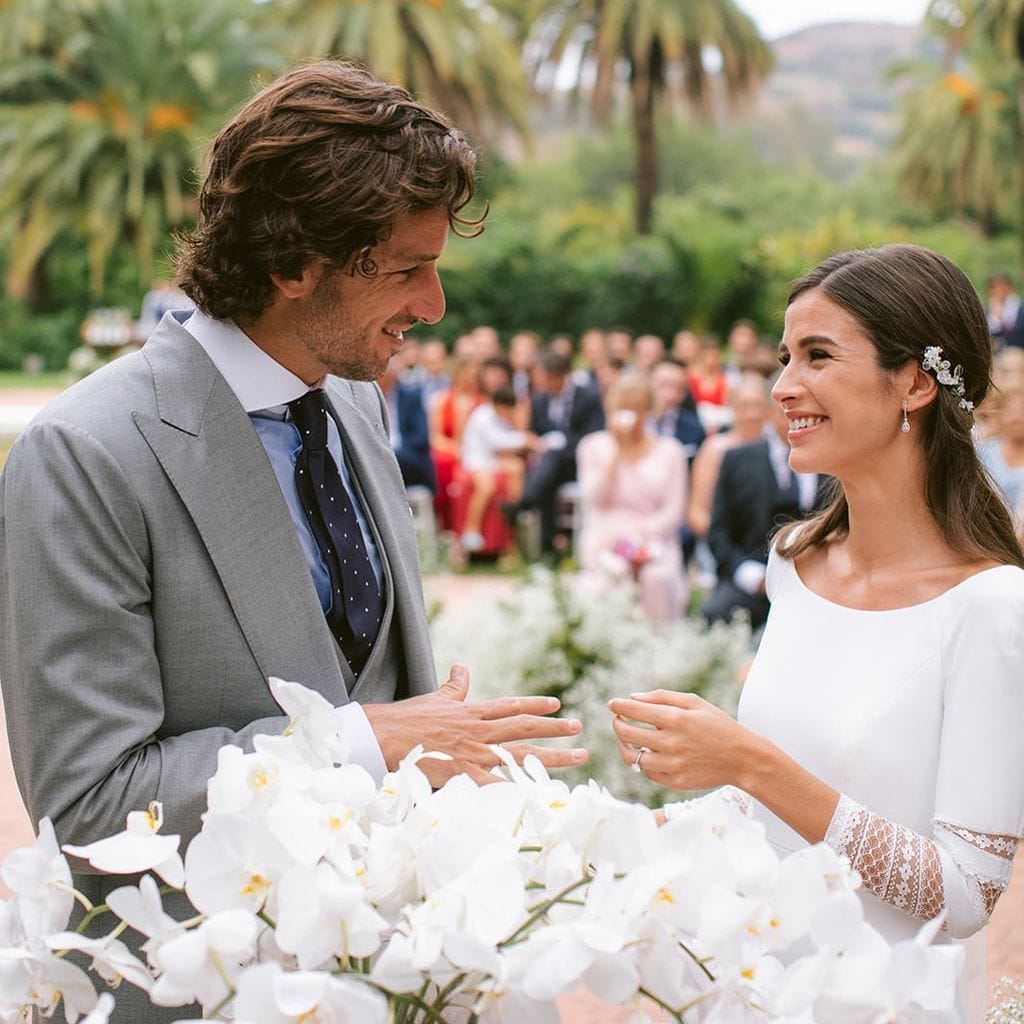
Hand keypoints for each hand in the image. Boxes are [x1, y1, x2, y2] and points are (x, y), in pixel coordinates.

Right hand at [365, 665, 587, 785]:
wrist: (384, 737)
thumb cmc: (407, 719)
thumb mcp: (436, 698)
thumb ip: (454, 686)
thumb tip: (461, 667)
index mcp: (473, 713)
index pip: (511, 706)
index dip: (536, 704)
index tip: (557, 704)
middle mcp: (480, 731)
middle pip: (524, 728)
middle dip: (554, 728)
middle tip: (578, 728)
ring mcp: (474, 753)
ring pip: (521, 754)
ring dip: (552, 756)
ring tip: (578, 756)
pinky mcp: (463, 774)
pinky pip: (497, 784)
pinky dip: (519, 790)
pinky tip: (541, 794)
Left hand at [608, 690, 757, 792]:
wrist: (742, 759)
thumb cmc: (718, 726)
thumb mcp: (694, 702)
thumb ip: (661, 697)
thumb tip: (632, 697)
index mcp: (675, 719)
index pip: (633, 711)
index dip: (618, 706)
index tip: (612, 704)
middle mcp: (671, 743)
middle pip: (627, 734)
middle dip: (617, 724)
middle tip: (618, 720)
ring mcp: (672, 765)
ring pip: (632, 757)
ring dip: (625, 745)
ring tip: (627, 739)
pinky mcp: (675, 782)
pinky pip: (647, 773)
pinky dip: (643, 762)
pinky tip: (648, 753)